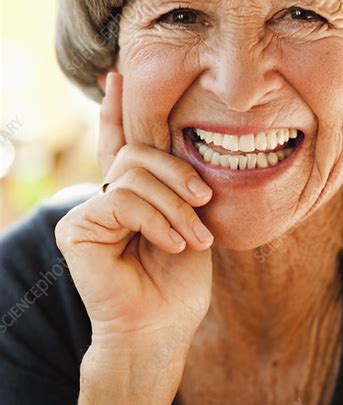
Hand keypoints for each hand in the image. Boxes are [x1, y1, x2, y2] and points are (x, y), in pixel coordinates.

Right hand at [55, 72, 213, 349]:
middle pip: (137, 152)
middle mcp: (104, 197)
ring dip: (173, 204)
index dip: (116, 110)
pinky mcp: (76, 228)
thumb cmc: (178, 279)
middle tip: (204, 200)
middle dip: (177, 173)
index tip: (116, 76)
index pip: (119, 144)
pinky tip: (170, 244)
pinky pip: (122, 200)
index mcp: (130, 193)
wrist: (162, 328)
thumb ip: (171, 181)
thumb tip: (171, 138)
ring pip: (133, 174)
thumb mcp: (187, 217)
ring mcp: (87, 212)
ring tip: (194, 237)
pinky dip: (154, 220)